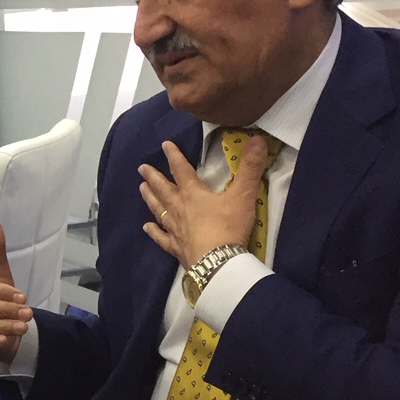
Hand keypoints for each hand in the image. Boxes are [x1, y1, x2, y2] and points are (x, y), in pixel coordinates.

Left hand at [139, 137, 270, 267]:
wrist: (218, 262)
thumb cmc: (229, 227)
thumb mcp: (243, 195)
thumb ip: (250, 167)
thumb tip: (258, 138)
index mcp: (193, 194)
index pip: (181, 170)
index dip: (174, 156)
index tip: (165, 145)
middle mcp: (179, 209)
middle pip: (163, 189)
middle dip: (153, 177)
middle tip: (141, 168)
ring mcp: (175, 229)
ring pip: (159, 210)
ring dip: (150, 198)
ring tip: (141, 188)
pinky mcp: (176, 248)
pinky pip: (161, 238)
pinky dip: (153, 232)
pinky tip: (146, 227)